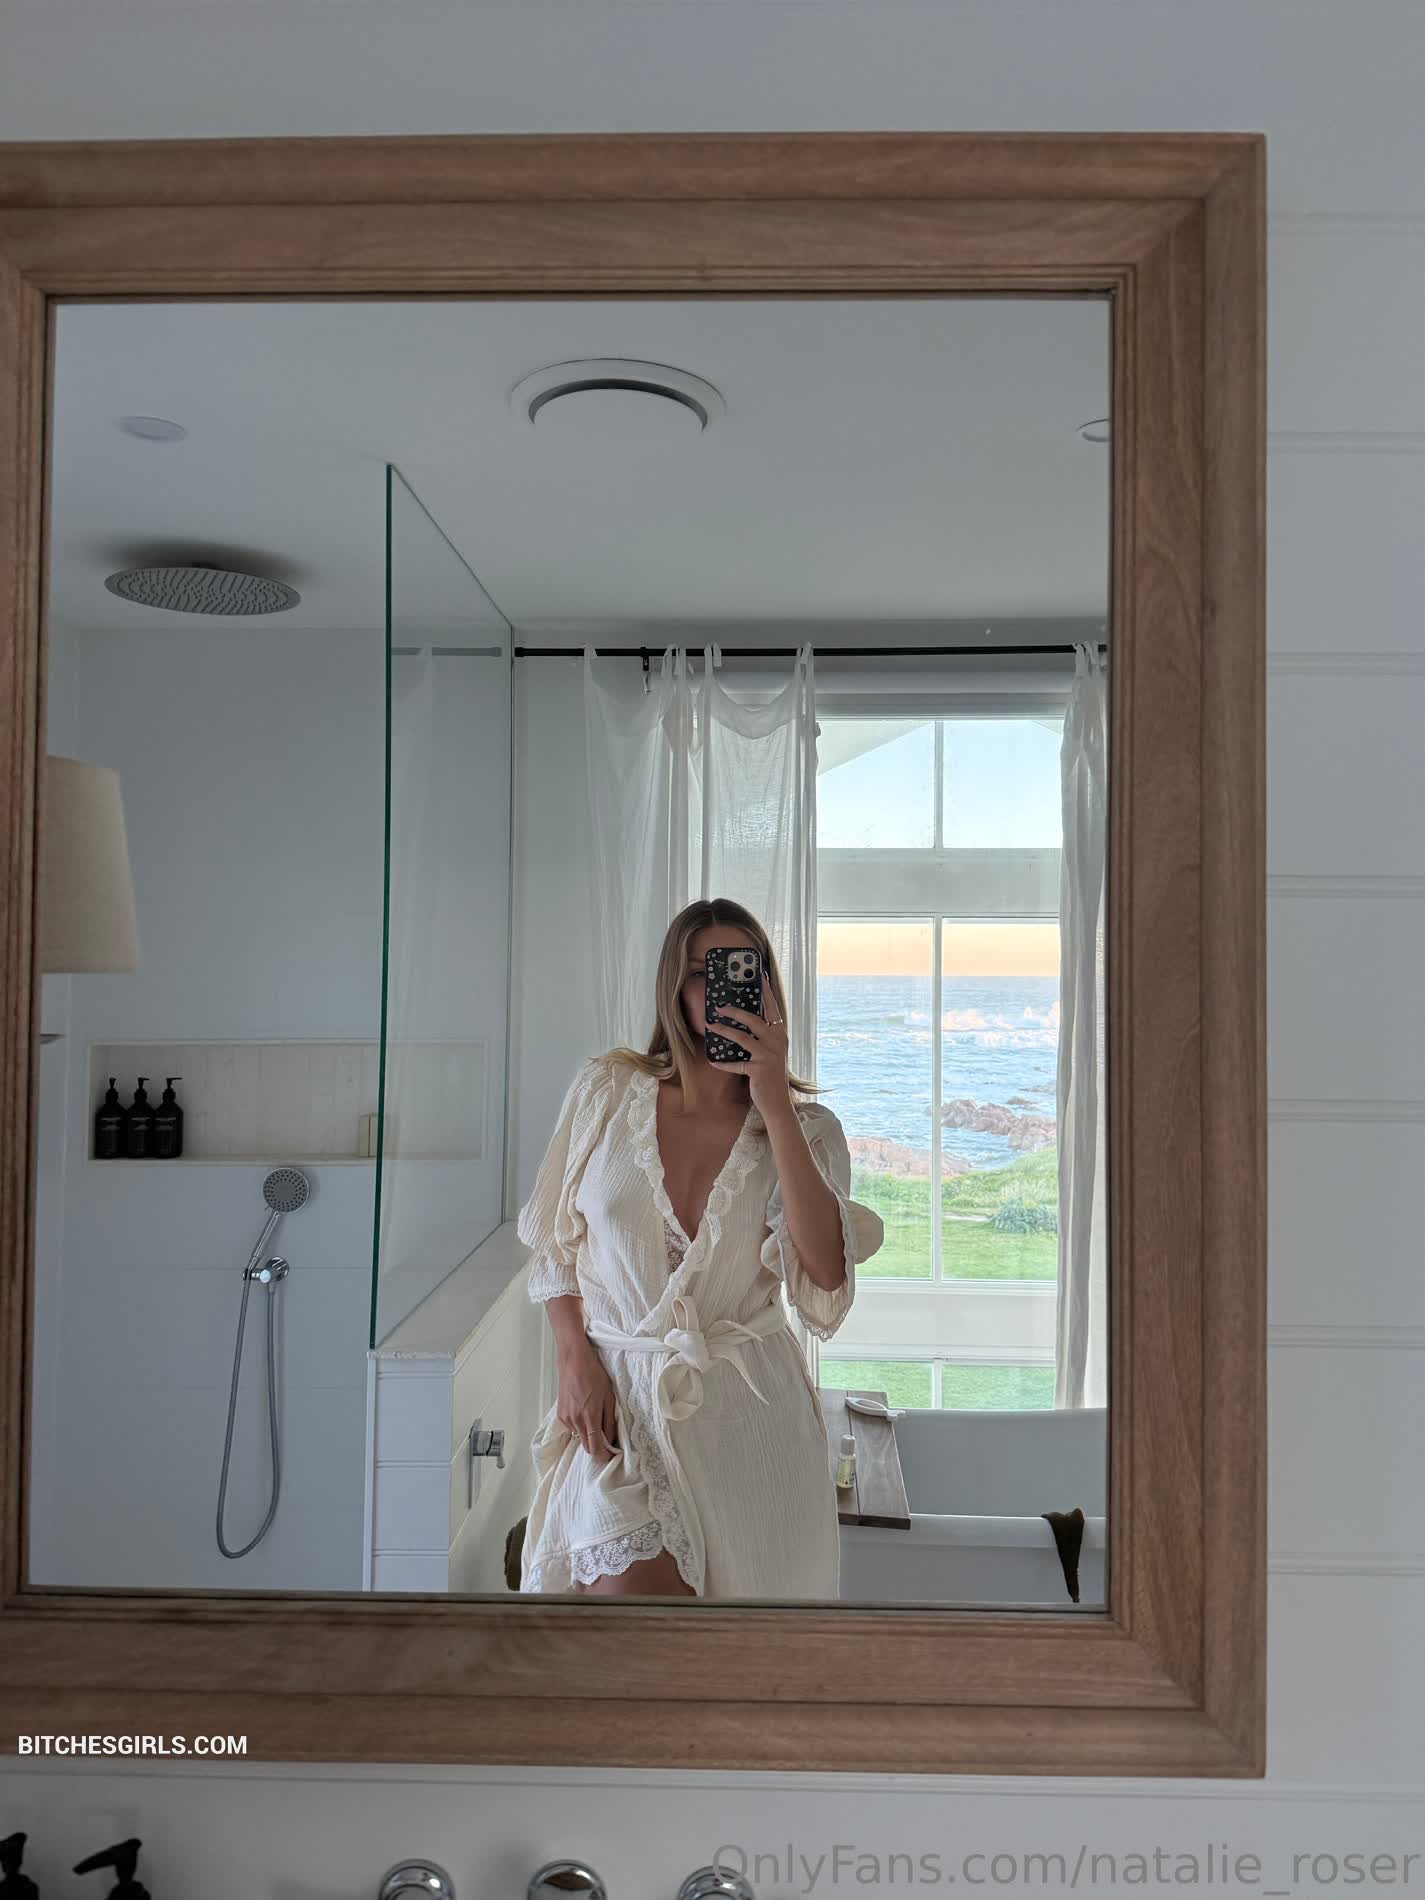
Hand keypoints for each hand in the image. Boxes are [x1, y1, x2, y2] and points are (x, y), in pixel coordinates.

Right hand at [556, 1338, 619, 1464]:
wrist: (574, 1362)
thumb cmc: (594, 1376)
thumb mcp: (609, 1398)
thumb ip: (610, 1422)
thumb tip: (611, 1439)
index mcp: (590, 1417)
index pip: (595, 1448)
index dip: (604, 1455)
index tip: (611, 1455)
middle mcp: (576, 1421)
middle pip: (586, 1446)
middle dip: (597, 1446)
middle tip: (607, 1439)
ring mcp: (566, 1419)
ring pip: (580, 1437)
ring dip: (588, 1435)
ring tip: (595, 1418)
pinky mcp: (561, 1415)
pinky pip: (573, 1428)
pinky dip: (580, 1426)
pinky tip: (584, 1412)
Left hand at [710, 992, 793, 1118]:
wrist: (778, 1102)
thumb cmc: (772, 1076)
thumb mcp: (772, 1052)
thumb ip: (764, 1037)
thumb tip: (745, 1020)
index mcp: (780, 1035)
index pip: (773, 1009)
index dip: (766, 993)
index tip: (760, 977)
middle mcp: (776, 1042)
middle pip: (754, 1019)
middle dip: (735, 1011)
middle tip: (719, 1006)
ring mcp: (768, 1056)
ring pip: (743, 1037)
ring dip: (724, 1031)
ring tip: (710, 1025)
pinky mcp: (759, 1069)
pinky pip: (736, 1064)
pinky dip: (723, 1063)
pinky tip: (712, 1061)